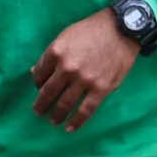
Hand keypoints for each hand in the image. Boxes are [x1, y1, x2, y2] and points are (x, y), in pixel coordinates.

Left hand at [31, 10, 141, 130]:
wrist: (122, 29)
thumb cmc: (92, 30)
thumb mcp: (66, 36)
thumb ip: (50, 55)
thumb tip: (34, 73)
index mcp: (56, 52)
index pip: (39, 75)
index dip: (37, 84)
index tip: (40, 89)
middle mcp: (68, 68)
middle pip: (48, 93)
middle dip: (41, 105)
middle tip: (39, 111)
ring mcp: (84, 80)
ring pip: (64, 104)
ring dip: (56, 115)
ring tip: (53, 120)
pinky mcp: (101, 89)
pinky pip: (85, 111)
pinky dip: (76, 122)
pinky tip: (69, 128)